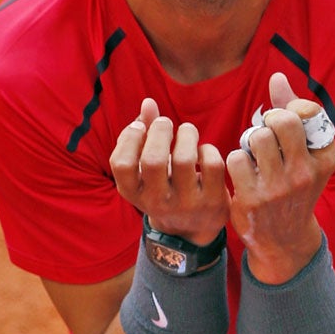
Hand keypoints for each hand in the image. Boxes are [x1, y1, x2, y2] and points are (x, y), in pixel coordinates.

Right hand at [110, 97, 229, 244]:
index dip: (129, 138)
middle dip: (160, 131)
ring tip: (187, 131)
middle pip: (153, 160)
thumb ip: (145, 136)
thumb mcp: (147, 171)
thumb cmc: (166, 188)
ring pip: (185, 159)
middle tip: (166, 123)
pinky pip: (212, 164)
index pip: (121, 164)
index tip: (141, 126)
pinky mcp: (212, 202)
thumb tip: (148, 103)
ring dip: (186, 134)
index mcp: (135, 193)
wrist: (192, 231)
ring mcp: (186, 204)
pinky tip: (203, 151)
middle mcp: (157, 202)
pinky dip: (208, 149)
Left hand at [227, 73, 334, 282]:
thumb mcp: (305, 155)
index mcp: (324, 158)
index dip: (290, 108)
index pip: (307, 112)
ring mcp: (279, 188)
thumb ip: (291, 113)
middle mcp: (305, 173)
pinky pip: (236, 158)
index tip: (283, 122)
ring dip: (250, 142)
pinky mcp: (253, 199)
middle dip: (268, 122)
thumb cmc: (293, 186)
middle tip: (266, 135)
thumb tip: (276, 77)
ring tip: (255, 155)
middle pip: (280, 121)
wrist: (284, 239)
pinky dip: (236, 161)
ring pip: (256, 137)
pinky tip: (244, 173)